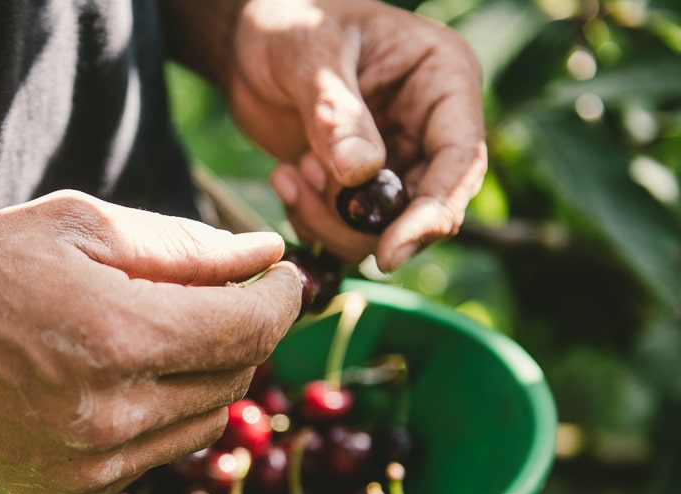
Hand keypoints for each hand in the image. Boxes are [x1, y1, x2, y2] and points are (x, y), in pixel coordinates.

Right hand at [0, 191, 299, 493]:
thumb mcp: (73, 226)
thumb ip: (182, 246)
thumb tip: (264, 254)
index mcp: (116, 338)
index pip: (251, 327)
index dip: (282, 296)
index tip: (282, 275)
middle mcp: (110, 419)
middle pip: (235, 380)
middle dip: (240, 332)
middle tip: (212, 296)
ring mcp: (87, 471)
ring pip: (200, 426)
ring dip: (200, 379)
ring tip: (150, 336)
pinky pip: (149, 460)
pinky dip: (152, 422)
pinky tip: (104, 386)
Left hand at [224, 0, 487, 270]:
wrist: (249, 42)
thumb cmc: (289, 23)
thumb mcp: (310, 54)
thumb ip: (336, 112)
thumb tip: (361, 174)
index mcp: (443, 79)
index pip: (460, 159)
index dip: (433, 212)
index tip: (390, 252)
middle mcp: (429, 126)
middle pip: (428, 207)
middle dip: (368, 223)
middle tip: (308, 192)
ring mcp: (395, 159)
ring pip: (385, 228)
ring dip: (331, 218)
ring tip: (292, 171)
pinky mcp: (358, 185)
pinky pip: (349, 229)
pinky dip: (313, 219)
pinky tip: (285, 176)